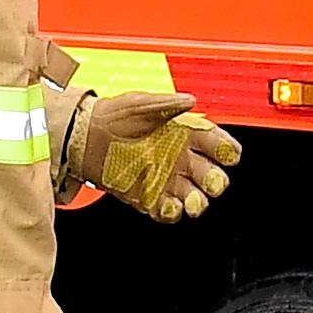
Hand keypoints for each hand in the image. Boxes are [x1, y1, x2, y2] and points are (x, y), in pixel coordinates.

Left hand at [72, 91, 239, 223]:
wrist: (84, 136)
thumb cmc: (113, 115)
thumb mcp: (140, 104)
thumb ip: (166, 103)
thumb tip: (190, 101)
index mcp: (185, 133)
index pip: (216, 143)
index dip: (226, 149)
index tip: (229, 154)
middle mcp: (180, 158)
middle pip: (212, 175)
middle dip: (216, 181)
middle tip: (212, 182)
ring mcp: (166, 180)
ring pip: (195, 197)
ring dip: (198, 202)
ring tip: (191, 202)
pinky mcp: (149, 197)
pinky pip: (168, 210)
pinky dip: (171, 212)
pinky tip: (167, 206)